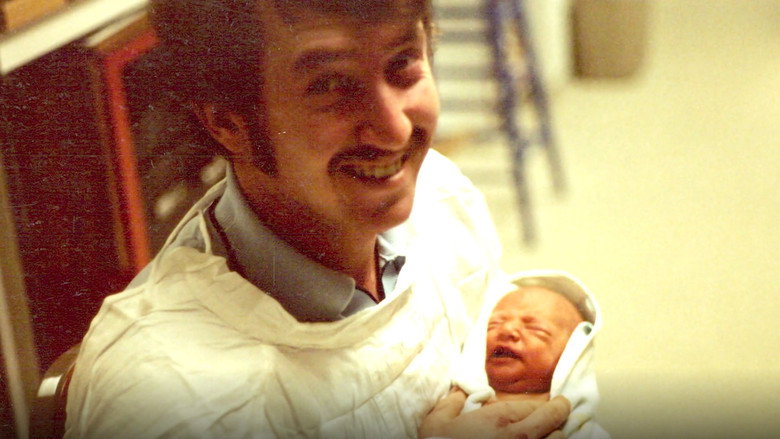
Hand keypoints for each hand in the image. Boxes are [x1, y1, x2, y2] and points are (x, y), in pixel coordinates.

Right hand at [419, 389, 569, 438]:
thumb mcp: (436, 422)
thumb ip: (451, 403)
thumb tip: (459, 394)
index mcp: (499, 419)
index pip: (534, 405)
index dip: (539, 403)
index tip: (544, 403)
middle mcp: (519, 436)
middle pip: (554, 418)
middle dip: (559, 410)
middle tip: (562, 406)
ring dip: (556, 434)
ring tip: (554, 431)